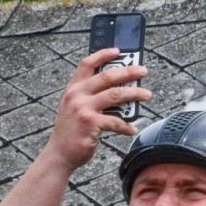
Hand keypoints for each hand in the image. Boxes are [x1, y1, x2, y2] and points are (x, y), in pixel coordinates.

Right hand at [43, 48, 150, 172]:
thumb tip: (119, 90)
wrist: (59, 154)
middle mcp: (76, 95)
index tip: (118, 51)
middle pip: (107, 76)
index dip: (103, 54)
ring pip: (116, 95)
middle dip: (129, 71)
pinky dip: (126, 126)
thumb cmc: (70, 132)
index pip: (87, 64)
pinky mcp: (91, 124)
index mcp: (73, 89)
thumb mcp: (74, 108)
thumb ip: (90, 97)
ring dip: (135, 94)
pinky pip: (116, 121)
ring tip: (146, 95)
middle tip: (143, 71)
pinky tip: (132, 129)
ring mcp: (83, 109)